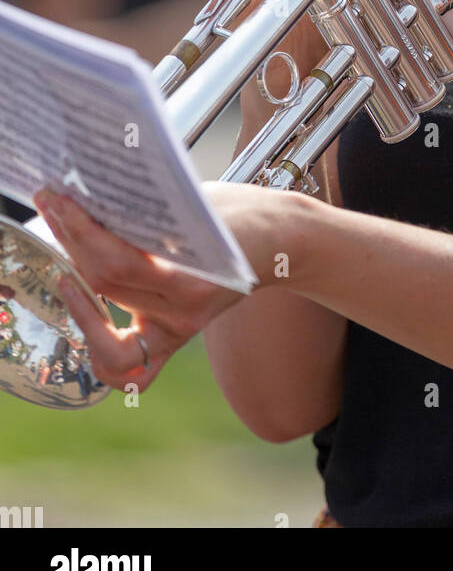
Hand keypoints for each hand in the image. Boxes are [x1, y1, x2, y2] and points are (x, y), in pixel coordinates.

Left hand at [30, 181, 284, 393]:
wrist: (283, 242)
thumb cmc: (243, 214)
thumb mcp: (200, 202)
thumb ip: (151, 212)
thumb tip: (93, 202)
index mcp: (197, 280)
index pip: (121, 264)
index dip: (83, 235)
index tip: (61, 203)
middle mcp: (186, 314)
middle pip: (107, 286)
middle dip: (72, 243)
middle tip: (51, 207)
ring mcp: (179, 331)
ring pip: (108, 321)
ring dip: (75, 286)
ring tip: (61, 252)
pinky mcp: (174, 337)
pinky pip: (129, 368)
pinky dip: (98, 345)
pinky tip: (83, 306)